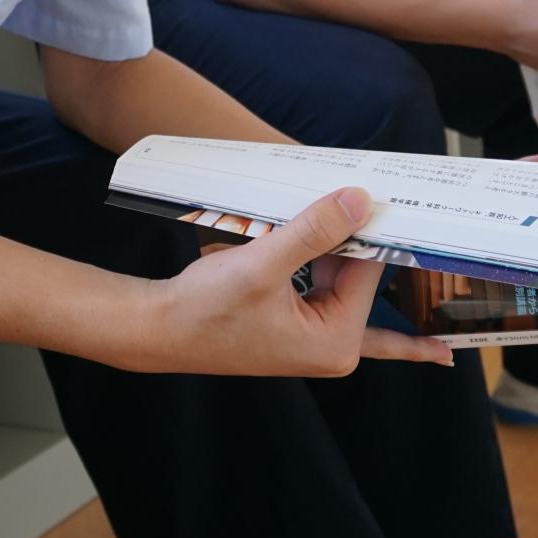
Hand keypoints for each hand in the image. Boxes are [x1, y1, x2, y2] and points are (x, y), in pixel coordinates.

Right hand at [150, 188, 453, 375]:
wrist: (159, 329)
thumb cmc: (205, 309)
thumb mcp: (263, 264)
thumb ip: (315, 231)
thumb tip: (361, 201)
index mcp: (337, 343)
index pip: (370, 271)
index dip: (369, 227)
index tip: (377, 191)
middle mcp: (334, 347)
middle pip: (357, 272)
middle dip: (350, 236)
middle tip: (359, 190)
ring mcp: (316, 337)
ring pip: (337, 272)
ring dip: (324, 243)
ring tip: (316, 211)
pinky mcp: (298, 324)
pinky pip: (320, 282)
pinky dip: (312, 256)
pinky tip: (306, 229)